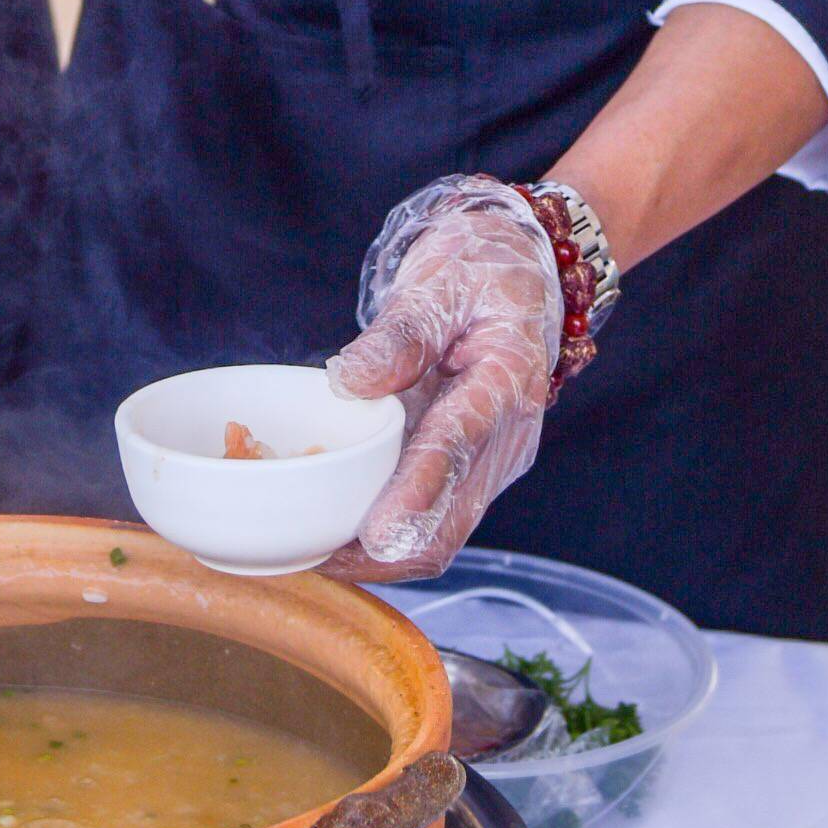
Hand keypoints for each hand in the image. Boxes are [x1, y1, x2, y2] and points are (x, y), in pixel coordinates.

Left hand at [323, 177, 563, 581]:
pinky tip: (329, 534)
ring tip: (308, 555)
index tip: (376, 533)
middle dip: (383, 553)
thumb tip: (348, 382)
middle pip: (450, 523)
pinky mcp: (468, 471)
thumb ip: (401, 333)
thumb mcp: (441, 281)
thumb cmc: (480, 269)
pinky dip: (381, 536)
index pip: (458, 446)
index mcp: (506, 380)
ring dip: (376, 556)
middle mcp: (506, 438)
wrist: (520, 272)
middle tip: (310, 557)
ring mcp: (490, 463)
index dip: (417, 494)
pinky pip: (429, 522)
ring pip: (438, 537)